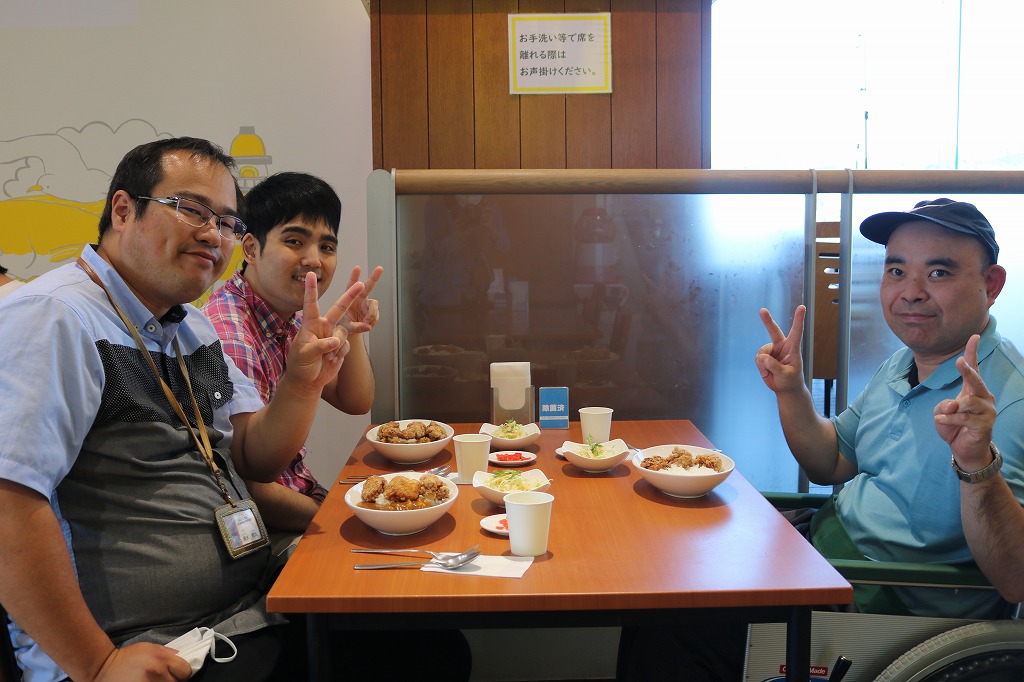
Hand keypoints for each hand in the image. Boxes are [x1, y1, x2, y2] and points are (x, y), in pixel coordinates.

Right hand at [94, 642, 192, 680]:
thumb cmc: (127, 658)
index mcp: (161, 659)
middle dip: (172, 681)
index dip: (181, 672)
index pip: (186, 671)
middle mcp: (157, 674)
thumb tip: (183, 659)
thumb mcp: (150, 648)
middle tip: (161, 678)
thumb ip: (168, 654)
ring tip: (152, 681)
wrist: (103, 668)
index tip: (175, 673)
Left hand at [287, 272, 364, 390]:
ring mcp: (333, 336)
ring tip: (327, 358)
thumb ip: (320, 346)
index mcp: (311, 324)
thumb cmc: (300, 365)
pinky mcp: (341, 346)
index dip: (311, 289)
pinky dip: (340, 354)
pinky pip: (346, 346)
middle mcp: (323, 326)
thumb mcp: (305, 354)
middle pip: (339, 308)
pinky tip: (331, 361)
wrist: (308, 380)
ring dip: (337, 347)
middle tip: (360, 283)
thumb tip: (335, 340)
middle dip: (350, 296)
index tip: (309, 274)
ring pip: (343, 334)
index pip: (311, 304)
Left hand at [339, 265, 383, 332]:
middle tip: (380, 268)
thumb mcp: (345, 327)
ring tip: (366, 322)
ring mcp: (367, 305)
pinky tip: (367, 325)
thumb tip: (368, 327)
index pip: (351, 286)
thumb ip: (355, 327)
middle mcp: (359, 299)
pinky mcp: (372, 313)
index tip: (357, 267)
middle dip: (374, 277)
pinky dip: (373, 321)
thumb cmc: (341, 326)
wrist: (347, 333)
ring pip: (374, 305)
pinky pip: (376, 316)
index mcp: (348, 298)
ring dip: (372, 314)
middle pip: (368, 287)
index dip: (354, 277)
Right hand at [755, 305, 806, 393]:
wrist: (785, 389)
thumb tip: (763, 357)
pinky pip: (758, 358)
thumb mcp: (785, 375)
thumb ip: (774, 365)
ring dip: (763, 364)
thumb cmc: (790, 381)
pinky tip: (766, 373)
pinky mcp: (765, 356)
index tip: (802, 307)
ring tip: (769, 373)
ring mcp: (773, 351)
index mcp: (793, 349)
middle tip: (762, 310)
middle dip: (767, 321)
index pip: (797, 332)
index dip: (799, 319)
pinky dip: (760, 367)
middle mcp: (783, 346)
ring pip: (762, 352)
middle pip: (774, 331)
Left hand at [934, 334, 996, 471]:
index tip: (974, 337)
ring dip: (951, 409)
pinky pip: (964, 417)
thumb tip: (953, 405)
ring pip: (968, 402)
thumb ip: (944, 405)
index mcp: (972, 391)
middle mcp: (983, 398)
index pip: (974, 369)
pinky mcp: (985, 424)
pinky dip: (950, 419)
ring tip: (944, 414)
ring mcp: (987, 411)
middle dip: (967, 371)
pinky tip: (943, 421)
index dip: (972, 353)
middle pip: (976, 381)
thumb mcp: (942, 412)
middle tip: (959, 362)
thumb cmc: (954, 427)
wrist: (964, 450)